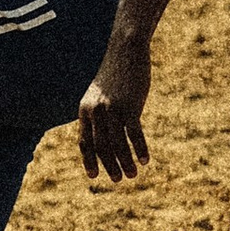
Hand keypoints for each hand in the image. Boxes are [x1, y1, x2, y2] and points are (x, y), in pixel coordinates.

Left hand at [78, 34, 151, 183]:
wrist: (126, 51)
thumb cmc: (115, 74)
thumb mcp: (100, 95)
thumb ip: (99, 113)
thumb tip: (103, 134)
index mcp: (85, 111)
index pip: (84, 142)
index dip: (89, 160)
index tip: (93, 175)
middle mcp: (95, 112)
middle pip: (101, 147)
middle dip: (109, 166)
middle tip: (118, 179)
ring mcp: (112, 110)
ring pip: (117, 144)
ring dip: (125, 162)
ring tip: (132, 175)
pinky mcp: (130, 107)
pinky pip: (134, 134)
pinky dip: (140, 149)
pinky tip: (145, 160)